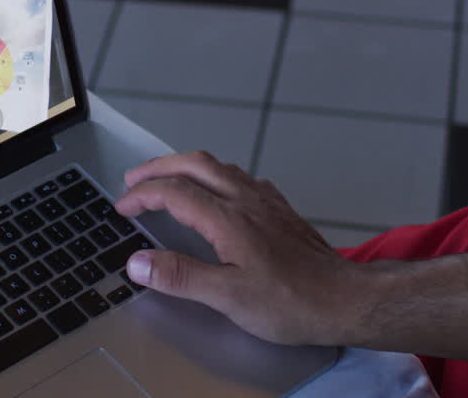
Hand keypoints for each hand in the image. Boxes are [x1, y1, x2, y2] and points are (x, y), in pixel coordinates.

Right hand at [114, 151, 368, 346]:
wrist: (345, 299)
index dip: (142, 196)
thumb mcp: (228, 297)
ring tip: (167, 179)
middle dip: (158, 167)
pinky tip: (218, 192)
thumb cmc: (291, 302)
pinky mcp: (280, 209)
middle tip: (133, 180)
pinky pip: (241, 177)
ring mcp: (266, 201)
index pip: (173, 192)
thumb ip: (181, 276)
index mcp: (228, 218)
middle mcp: (246, 199)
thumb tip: (137, 262)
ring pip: (219, 166)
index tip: (122, 207)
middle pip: (194, 164)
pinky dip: (216, 176)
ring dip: (186, 167)